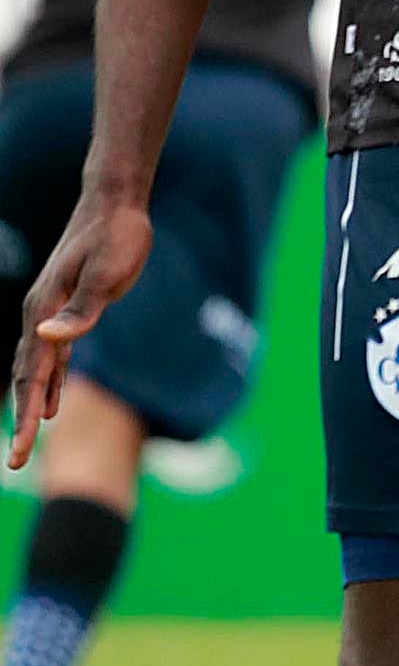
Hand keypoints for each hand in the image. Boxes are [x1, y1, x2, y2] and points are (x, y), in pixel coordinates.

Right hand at [10, 196, 153, 456]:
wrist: (115, 204)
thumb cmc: (115, 236)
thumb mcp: (106, 274)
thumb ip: (80, 310)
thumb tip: (48, 339)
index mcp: (43, 311)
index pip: (33, 375)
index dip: (25, 414)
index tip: (20, 449)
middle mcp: (38, 316)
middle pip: (28, 378)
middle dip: (21, 421)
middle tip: (16, 461)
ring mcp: (49, 314)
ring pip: (36, 371)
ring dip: (31, 406)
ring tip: (25, 441)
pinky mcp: (67, 311)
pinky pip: (52, 359)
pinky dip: (49, 384)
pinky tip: (51, 407)